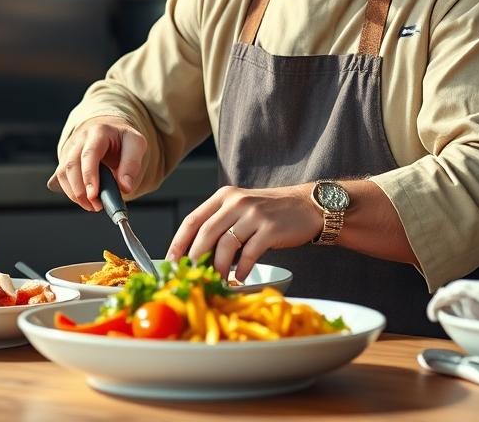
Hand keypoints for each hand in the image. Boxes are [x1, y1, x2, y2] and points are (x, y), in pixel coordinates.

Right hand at [48, 116, 146, 211]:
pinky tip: (85, 199)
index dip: (89, 175)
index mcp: (99, 131)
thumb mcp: (136, 145)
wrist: (111, 131)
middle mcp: (81, 138)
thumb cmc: (123, 139)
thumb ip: (132, 165)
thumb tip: (125, 187)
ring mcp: (70, 148)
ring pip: (63, 173)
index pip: (90, 154)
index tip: (93, 195)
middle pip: (72, 165)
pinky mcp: (65, 159)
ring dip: (75, 193)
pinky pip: (62, 177)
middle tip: (96, 206)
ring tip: (92, 206)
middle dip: (81, 190)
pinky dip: (71, 192)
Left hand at [167, 184, 323, 282]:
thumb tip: (196, 255)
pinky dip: (242, 269)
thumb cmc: (270, 213)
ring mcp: (254, 214)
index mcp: (223, 197)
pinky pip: (249, 253)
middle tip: (193, 277)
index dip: (179, 243)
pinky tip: (240, 277)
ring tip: (218, 281)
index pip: (192, 220)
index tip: (171, 262)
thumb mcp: (241, 209)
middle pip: (205, 234)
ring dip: (219, 268)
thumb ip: (220, 224)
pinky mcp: (270, 228)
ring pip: (225, 245)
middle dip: (196, 259)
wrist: (307, 206)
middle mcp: (236, 202)